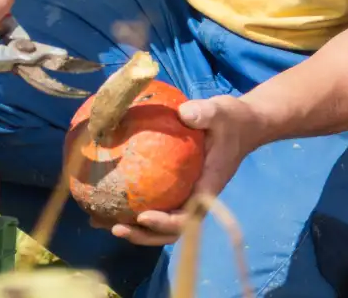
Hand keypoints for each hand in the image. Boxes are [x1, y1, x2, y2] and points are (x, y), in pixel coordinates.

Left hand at [109, 94, 272, 245]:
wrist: (244, 125)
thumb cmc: (232, 120)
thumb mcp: (221, 111)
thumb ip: (205, 113)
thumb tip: (184, 113)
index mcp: (208, 187)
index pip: (189, 217)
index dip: (166, 222)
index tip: (144, 216)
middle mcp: (197, 199)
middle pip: (171, 231)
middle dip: (144, 235)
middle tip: (115, 227)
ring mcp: (188, 197)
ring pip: (161, 224)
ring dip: (135, 229)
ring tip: (103, 222)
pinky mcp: (179, 190)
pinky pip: (157, 206)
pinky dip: (134, 210)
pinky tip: (107, 202)